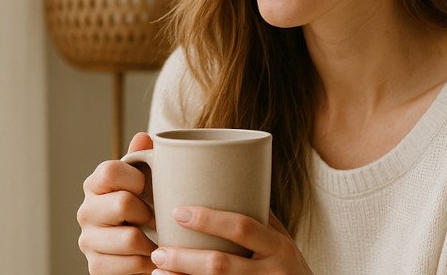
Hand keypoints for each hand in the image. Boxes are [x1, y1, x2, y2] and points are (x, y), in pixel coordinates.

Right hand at [77, 132, 158, 274]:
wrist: (134, 253)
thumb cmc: (141, 210)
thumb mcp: (142, 183)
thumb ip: (142, 160)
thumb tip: (143, 137)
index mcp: (94, 185)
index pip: (110, 170)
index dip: (136, 178)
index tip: (147, 188)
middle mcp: (85, 211)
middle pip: (122, 203)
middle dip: (147, 213)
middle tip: (156, 218)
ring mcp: (88, 241)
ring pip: (129, 238)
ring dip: (151, 241)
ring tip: (157, 239)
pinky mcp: (95, 266)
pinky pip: (131, 264)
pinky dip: (148, 263)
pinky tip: (151, 257)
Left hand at [150, 208, 312, 274]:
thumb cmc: (290, 268)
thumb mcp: (283, 242)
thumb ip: (259, 219)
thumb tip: (224, 181)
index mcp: (279, 247)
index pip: (242, 228)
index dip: (209, 220)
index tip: (178, 212)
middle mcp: (271, 272)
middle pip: (221, 265)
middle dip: (184, 258)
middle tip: (159, 251)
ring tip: (157, 272)